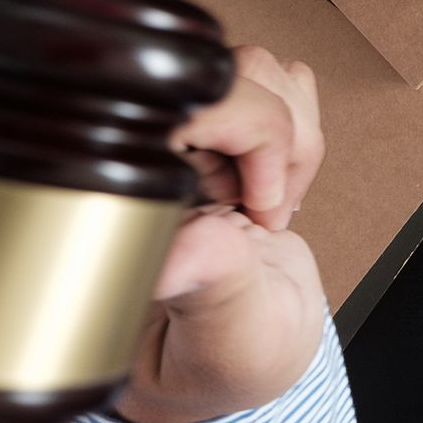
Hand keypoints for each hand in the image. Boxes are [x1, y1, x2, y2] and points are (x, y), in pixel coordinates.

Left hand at [114, 46, 329, 422]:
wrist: (251, 348)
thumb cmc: (225, 352)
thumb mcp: (222, 334)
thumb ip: (208, 280)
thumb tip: (176, 244)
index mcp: (123, 185)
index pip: (198, 97)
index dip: (252, 135)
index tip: (259, 204)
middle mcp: (148, 151)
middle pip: (237, 73)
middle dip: (275, 142)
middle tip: (260, 208)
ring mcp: (189, 136)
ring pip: (263, 71)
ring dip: (291, 138)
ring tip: (264, 200)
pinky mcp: (225, 130)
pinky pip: (281, 87)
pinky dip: (299, 135)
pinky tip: (272, 185)